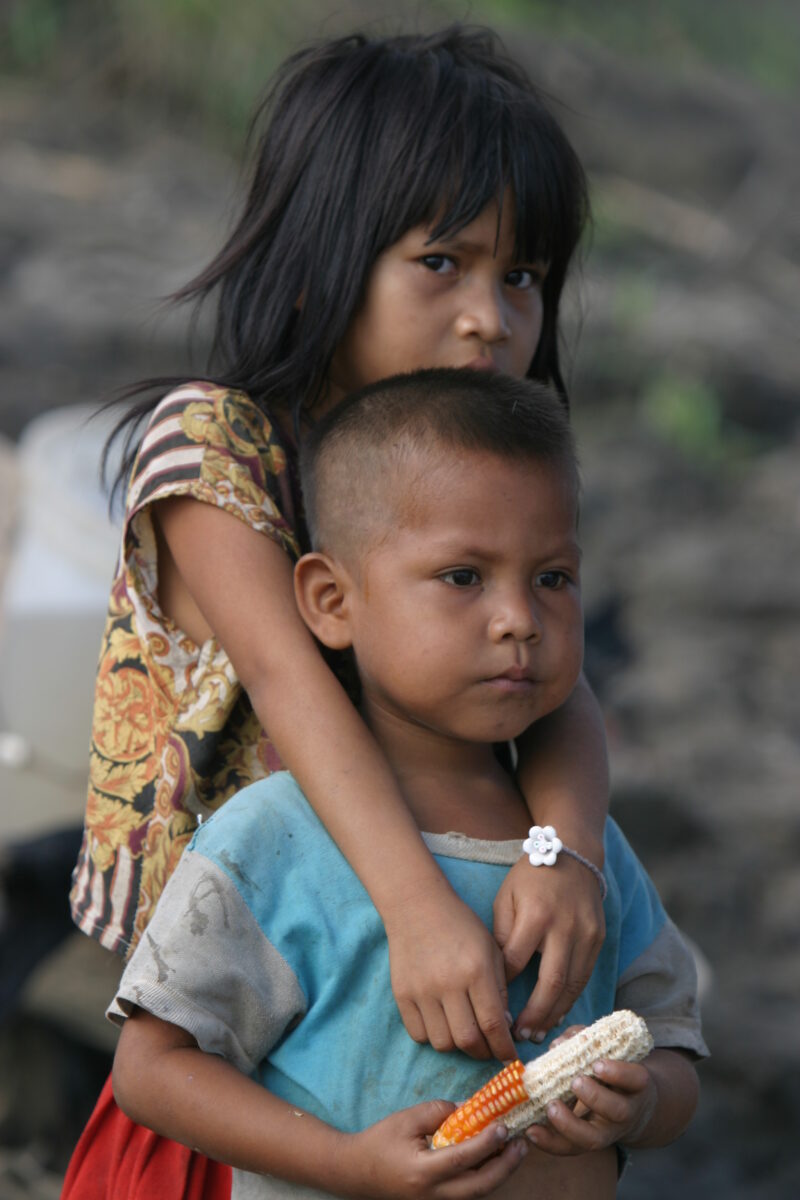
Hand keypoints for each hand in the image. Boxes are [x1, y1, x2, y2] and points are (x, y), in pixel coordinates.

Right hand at [344, 1100, 527, 1198]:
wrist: (357, 1172)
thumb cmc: (380, 1141)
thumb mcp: (407, 1118)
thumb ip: (440, 1112)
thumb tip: (471, 1109)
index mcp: (422, 1172)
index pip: (462, 1159)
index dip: (486, 1143)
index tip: (504, 1126)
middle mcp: (432, 1195)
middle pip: (479, 1187)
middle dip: (505, 1166)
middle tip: (521, 1143)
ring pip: (477, 1194)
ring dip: (499, 1173)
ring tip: (515, 1150)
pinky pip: (468, 1194)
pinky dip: (484, 1178)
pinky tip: (494, 1159)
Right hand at [384, 885, 515, 1061]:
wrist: (416, 906)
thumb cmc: (460, 926)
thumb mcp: (490, 950)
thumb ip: (499, 989)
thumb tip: (502, 1027)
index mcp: (475, 970)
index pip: (493, 1024)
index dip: (504, 1048)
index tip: (510, 1056)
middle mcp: (448, 984)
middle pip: (467, 1040)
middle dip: (483, 1053)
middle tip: (489, 1049)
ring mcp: (421, 991)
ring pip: (443, 1043)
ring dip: (458, 1046)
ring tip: (465, 1034)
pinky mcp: (402, 994)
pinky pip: (419, 1034)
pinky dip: (433, 1037)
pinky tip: (442, 1023)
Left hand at [493, 853, 604, 1040]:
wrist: (572, 855)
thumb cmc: (530, 878)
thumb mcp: (506, 898)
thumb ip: (502, 935)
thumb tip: (496, 977)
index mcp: (536, 915)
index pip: (517, 961)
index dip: (504, 988)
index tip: (492, 1008)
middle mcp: (565, 927)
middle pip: (551, 982)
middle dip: (535, 1014)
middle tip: (520, 1036)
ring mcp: (586, 934)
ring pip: (572, 985)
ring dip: (555, 1014)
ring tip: (539, 1034)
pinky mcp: (599, 939)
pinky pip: (584, 976)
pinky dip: (570, 998)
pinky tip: (557, 1014)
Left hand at [521, 1028, 657, 1155]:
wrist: (631, 1106)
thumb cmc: (613, 1068)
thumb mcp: (606, 1052)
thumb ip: (582, 1040)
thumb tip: (557, 1045)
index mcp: (634, 1084)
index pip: (636, 1079)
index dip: (618, 1073)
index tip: (597, 1064)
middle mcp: (626, 1111)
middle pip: (617, 1111)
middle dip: (595, 1097)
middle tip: (575, 1082)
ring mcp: (608, 1132)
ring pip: (594, 1139)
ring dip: (569, 1124)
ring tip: (550, 1107)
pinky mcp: (588, 1143)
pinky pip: (571, 1149)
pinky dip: (550, 1142)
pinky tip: (531, 1130)